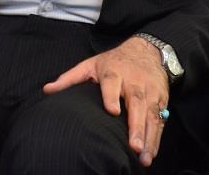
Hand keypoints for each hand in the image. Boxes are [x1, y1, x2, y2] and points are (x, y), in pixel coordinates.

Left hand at [43, 37, 168, 167]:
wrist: (148, 50)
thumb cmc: (114, 61)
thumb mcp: (91, 64)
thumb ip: (70, 78)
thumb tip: (47, 90)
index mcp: (114, 72)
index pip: (112, 83)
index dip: (112, 97)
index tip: (113, 111)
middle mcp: (134, 82)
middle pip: (136, 103)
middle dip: (136, 126)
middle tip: (133, 146)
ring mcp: (149, 91)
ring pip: (151, 114)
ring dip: (148, 137)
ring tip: (144, 157)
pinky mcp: (161, 100)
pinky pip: (160, 120)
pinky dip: (156, 138)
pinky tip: (151, 154)